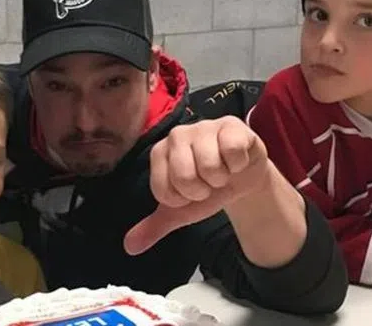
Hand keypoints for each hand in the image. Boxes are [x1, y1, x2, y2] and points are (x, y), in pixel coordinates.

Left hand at [124, 116, 271, 254]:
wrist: (241, 177)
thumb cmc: (207, 188)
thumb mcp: (181, 211)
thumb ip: (154, 226)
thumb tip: (129, 247)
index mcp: (159, 153)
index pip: (164, 190)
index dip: (183, 200)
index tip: (191, 193)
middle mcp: (177, 136)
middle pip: (185, 177)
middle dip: (203, 190)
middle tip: (208, 182)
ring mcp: (203, 127)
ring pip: (210, 164)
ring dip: (222, 177)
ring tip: (222, 171)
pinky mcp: (230, 124)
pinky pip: (232, 150)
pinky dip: (238, 164)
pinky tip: (236, 160)